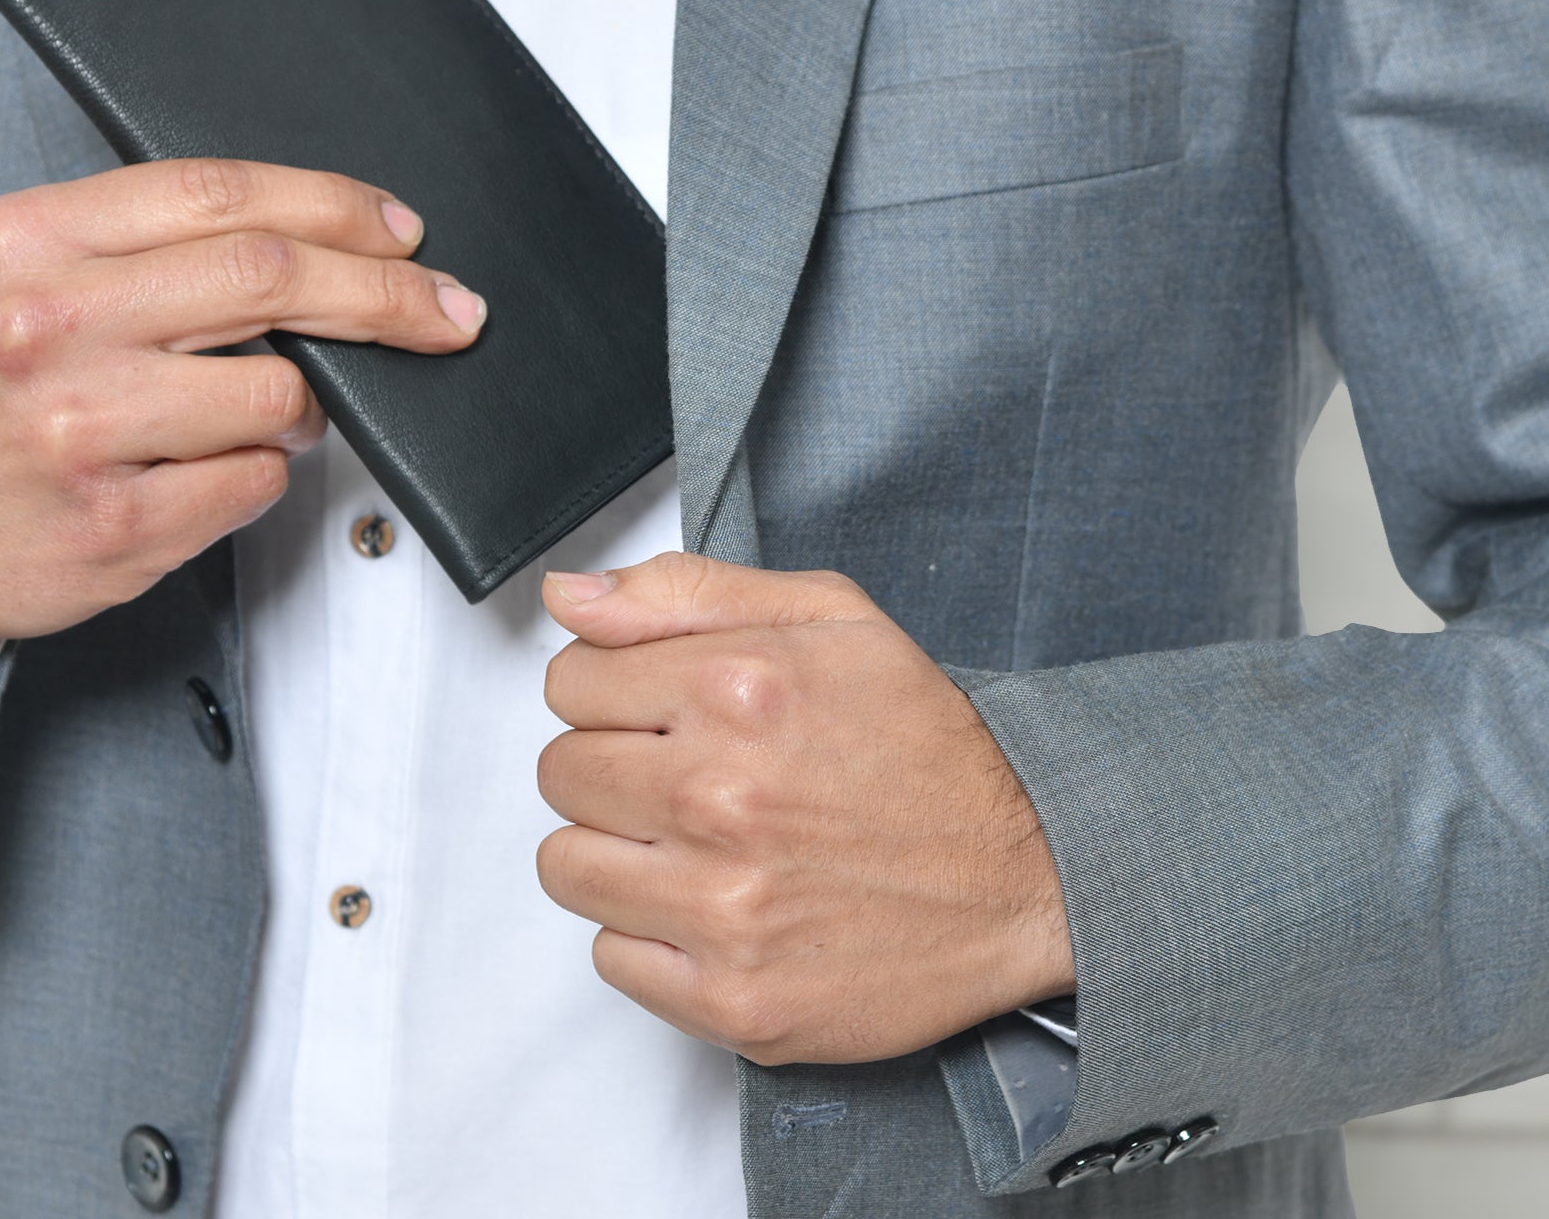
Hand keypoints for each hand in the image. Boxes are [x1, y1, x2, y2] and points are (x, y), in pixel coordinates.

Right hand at [0, 159, 483, 686]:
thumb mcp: (20, 270)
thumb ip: (147, 243)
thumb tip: (321, 239)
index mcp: (30, 238)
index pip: (223, 193)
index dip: (336, 206)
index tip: (402, 231)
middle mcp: (49, 327)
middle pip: (272, 277)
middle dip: (387, 293)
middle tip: (448, 309)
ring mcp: (80, 434)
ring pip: (279, 393)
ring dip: (306, 405)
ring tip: (264, 410)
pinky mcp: (110, 530)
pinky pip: (254, 484)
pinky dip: (260, 473)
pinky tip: (208, 470)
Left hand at [535, 552, 1073, 1064]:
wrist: (1029, 872)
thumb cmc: (925, 742)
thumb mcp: (827, 616)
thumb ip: (682, 591)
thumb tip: (569, 596)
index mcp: (737, 688)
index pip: (569, 680)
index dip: (607, 689)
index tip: (654, 708)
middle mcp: (719, 797)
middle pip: (561, 773)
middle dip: (609, 765)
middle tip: (681, 774)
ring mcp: (723, 907)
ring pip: (567, 867)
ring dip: (616, 851)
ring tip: (691, 841)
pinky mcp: (733, 998)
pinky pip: (610, 957)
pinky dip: (648, 933)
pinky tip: (714, 904)